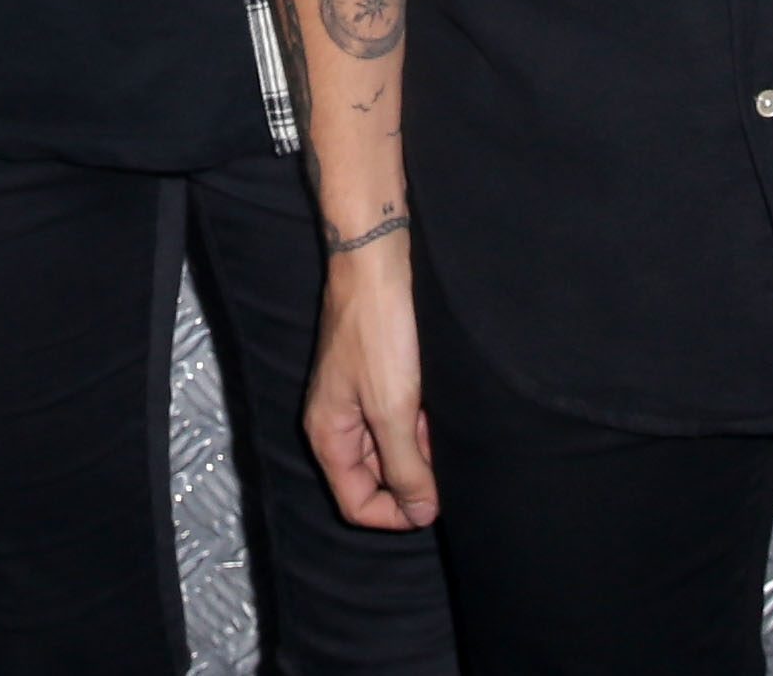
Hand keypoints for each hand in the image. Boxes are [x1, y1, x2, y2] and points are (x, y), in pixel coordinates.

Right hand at [302, 242, 438, 530]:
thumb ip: (405, 466)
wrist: (375, 258)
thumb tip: (420, 514)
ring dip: (419, 443)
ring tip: (442, 420)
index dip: (396, 512)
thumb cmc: (378, 331)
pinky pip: (398, 413)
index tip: (435, 499)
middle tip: (444, 453)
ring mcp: (356, 395)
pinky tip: (439, 400)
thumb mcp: (393, 408)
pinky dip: (420, 416)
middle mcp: (338, 421)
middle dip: (412, 472)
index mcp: (329, 436)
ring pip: (390, 444)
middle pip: (374, 476)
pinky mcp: (375, 372)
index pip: (356, 503)